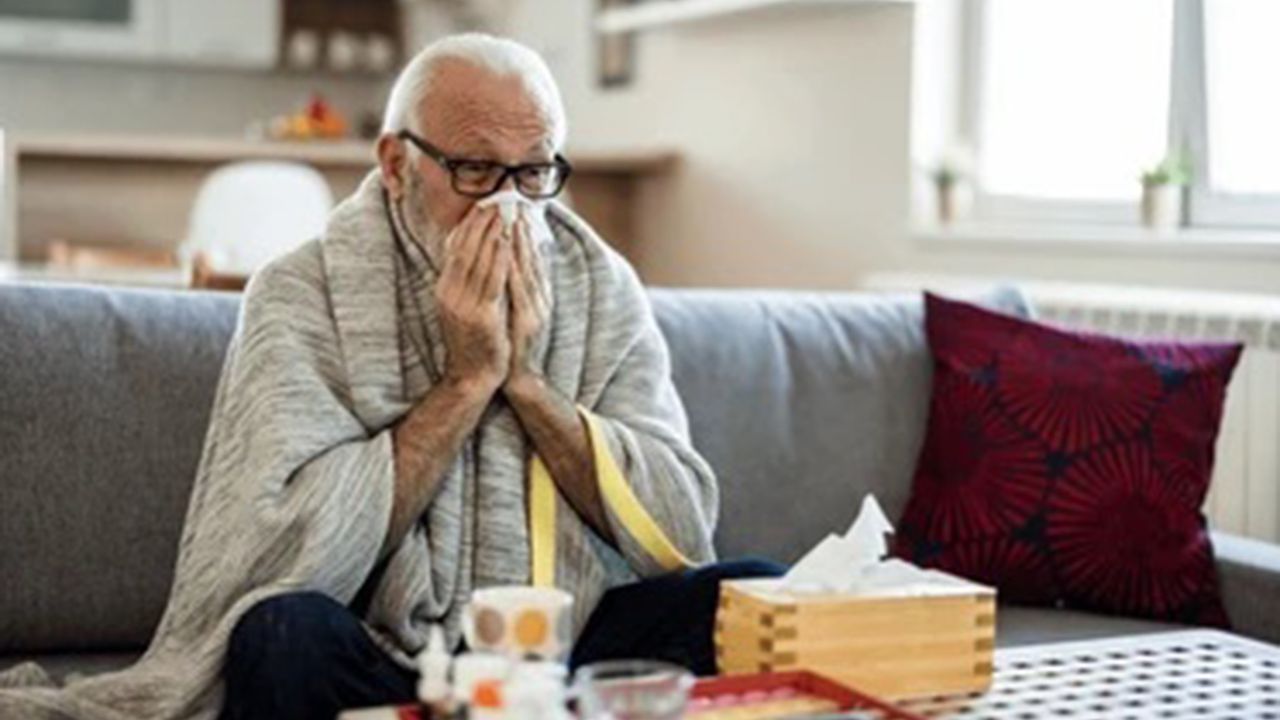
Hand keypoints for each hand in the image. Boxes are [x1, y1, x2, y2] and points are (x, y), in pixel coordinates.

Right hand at [436, 205, 510, 397]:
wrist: (472, 376)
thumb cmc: (474, 340)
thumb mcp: (463, 306)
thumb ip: (466, 281)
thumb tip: (471, 253)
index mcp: (445, 289)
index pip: (455, 249)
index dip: (468, 225)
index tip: (481, 205)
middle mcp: (450, 293)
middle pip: (464, 249)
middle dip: (480, 223)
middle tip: (494, 200)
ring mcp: (463, 304)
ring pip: (478, 260)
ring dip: (491, 234)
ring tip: (503, 212)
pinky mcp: (481, 315)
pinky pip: (491, 280)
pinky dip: (499, 258)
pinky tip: (507, 241)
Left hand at [504, 215, 552, 393]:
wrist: (517, 376)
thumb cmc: (512, 342)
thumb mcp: (515, 310)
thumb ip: (515, 287)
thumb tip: (508, 262)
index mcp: (537, 294)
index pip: (531, 257)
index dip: (524, 233)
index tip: (515, 209)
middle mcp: (539, 298)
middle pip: (531, 258)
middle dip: (522, 230)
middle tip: (514, 204)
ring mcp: (535, 309)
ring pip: (527, 268)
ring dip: (519, 243)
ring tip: (512, 218)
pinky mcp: (527, 320)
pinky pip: (519, 288)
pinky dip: (513, 267)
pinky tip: (506, 252)